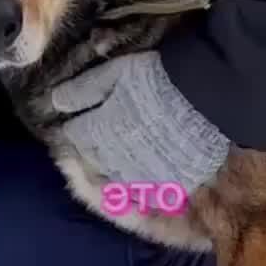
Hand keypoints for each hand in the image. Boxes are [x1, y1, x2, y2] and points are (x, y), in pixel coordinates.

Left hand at [50, 51, 229, 192]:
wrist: (211, 99)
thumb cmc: (161, 79)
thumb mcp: (117, 72)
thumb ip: (84, 89)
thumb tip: (55, 101)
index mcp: (99, 130)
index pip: (74, 135)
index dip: (73, 126)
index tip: (74, 121)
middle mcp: (115, 158)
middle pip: (92, 158)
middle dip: (88, 148)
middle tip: (92, 138)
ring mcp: (141, 175)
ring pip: (115, 177)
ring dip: (110, 167)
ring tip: (117, 155)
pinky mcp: (167, 185)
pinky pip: (142, 192)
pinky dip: (136, 185)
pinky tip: (140, 174)